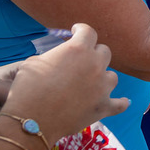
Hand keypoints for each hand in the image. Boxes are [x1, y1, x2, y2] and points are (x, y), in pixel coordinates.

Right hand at [0, 24, 126, 140]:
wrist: (31, 119)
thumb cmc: (27, 88)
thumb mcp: (34, 61)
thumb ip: (54, 55)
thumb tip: (60, 58)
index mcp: (78, 49)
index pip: (88, 32)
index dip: (81, 30)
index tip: (77, 31)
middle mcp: (95, 64)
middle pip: (104, 52)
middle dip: (93, 53)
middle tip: (83, 60)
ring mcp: (103, 86)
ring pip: (112, 76)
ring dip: (103, 77)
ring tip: (93, 83)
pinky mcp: (104, 106)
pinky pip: (120, 103)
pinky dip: (120, 102)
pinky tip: (122, 101)